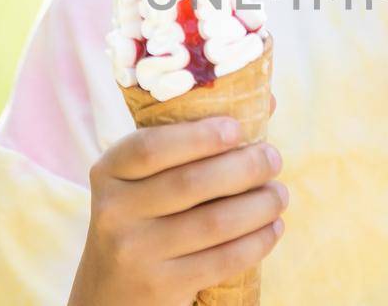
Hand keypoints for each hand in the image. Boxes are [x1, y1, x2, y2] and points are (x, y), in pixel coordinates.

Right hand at [68, 110, 286, 305]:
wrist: (110, 294)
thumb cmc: (143, 222)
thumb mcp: (143, 183)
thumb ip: (191, 143)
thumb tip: (266, 101)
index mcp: (109, 173)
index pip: (150, 147)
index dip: (198, 136)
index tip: (238, 130)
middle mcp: (114, 212)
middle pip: (192, 182)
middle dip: (245, 167)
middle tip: (273, 159)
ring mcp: (135, 252)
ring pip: (215, 221)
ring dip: (260, 205)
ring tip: (279, 195)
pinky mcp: (161, 286)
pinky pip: (223, 259)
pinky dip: (257, 241)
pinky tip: (273, 228)